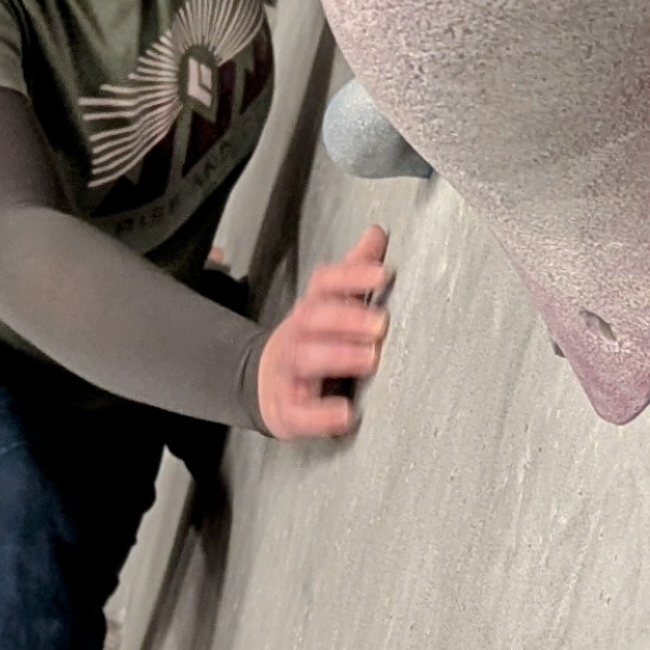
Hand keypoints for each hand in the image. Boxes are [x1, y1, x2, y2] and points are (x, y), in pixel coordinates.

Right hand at [257, 225, 391, 439]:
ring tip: (369, 357)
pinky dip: (321, 415)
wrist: (266, 383)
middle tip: (380, 322)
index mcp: (312, 310)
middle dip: (346, 318)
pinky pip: (301, 412)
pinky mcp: (289, 409)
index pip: (325, 284)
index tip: (383, 273)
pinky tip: (344, 414)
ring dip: (337, 356)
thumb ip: (354, 271)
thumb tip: (376, 234)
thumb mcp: (328, 305)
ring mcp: (290, 372)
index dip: (351, 276)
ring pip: (305, 360)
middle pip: (314, 318)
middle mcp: (298, 336)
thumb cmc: (310, 341)